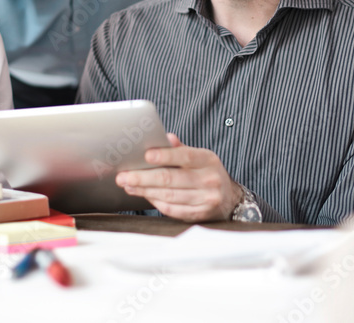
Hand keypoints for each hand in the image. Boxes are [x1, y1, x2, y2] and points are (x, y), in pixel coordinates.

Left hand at [115, 133, 244, 221]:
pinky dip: (156, 203)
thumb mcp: (200, 157)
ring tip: (128, 185)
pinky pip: (173, 210)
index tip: (146, 156)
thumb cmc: (207, 173)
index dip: (165, 156)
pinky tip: (144, 196)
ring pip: (169, 196)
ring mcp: (206, 199)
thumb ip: (181, 149)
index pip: (185, 156)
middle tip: (123, 176)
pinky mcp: (200, 215)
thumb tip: (166, 137)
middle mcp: (210, 180)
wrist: (229, 199)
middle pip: (171, 179)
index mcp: (208, 160)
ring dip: (145, 191)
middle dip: (143, 178)